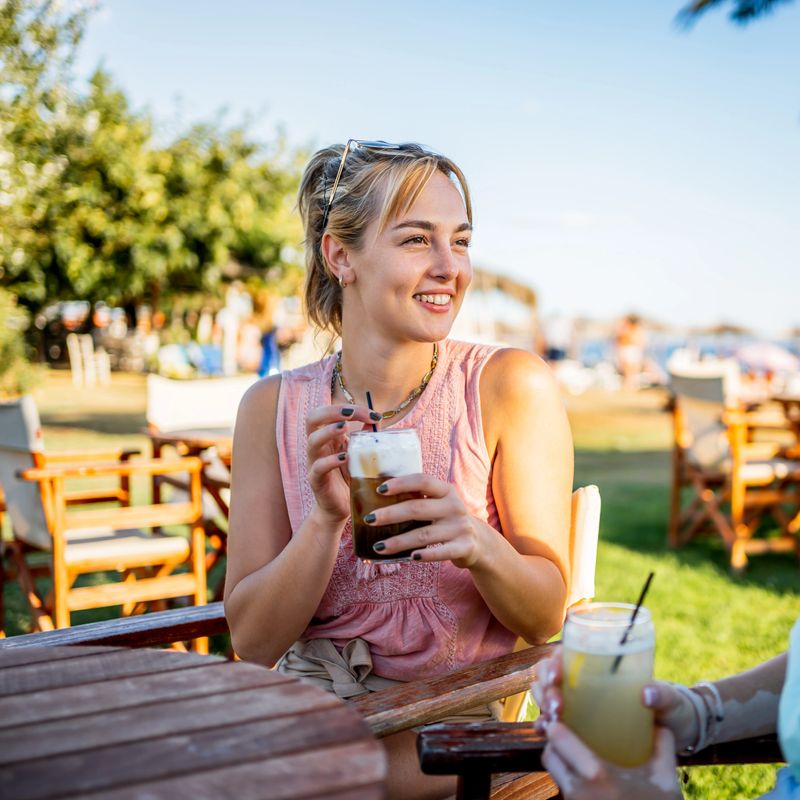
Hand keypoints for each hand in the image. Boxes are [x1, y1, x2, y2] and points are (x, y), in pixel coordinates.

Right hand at [305, 404, 380, 524]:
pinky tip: (344, 458)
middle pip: (313, 418)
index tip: (375, 415)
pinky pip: (318, 467)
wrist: (341, 507)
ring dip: (329, 431)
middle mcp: (319, 445)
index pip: (333, 412)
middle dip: (332, 411)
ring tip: (345, 428)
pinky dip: (330, 461)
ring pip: (312, 440)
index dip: (353, 409)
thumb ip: (366, 438)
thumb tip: (376, 421)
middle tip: (351, 413)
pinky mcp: (316, 480)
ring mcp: (314, 462)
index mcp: (329, 436)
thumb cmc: (350, 477)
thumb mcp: (360, 455)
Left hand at [362, 473, 485, 568]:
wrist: (479, 542)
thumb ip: (419, 499)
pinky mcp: (465, 547)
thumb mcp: (440, 504)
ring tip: (378, 547)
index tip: (379, 489)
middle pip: (418, 508)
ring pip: (424, 534)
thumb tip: (378, 499)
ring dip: (399, 541)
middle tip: (369, 519)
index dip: (401, 483)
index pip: (423, 481)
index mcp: (446, 491)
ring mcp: (461, 527)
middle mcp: (455, 506)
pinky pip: (442, 552)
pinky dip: (426, 555)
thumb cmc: (447, 520)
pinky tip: (410, 558)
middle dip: (391, 514)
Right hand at [532, 651, 699, 752]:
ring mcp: (582, 703)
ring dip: (542, 704)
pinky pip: (555, 720)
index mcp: (602, 664)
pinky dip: (546, 724)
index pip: (566, 653)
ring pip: (546, 694)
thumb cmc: (672, 707)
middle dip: (545, 687)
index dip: (553, 662)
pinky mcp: (582, 725)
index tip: (557, 676)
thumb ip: (662, 694)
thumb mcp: (670, 698)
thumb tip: (647, 693)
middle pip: (549, 674)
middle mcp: (585, 680)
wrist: (678, 732)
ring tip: (552, 721)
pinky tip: (546, 733)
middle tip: (556, 707)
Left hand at [542, 723, 682, 799]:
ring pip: (554, 774)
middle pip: (549, 756)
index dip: (556, 725)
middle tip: (568, 732)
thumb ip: (662, 747)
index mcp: (598, 776)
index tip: (562, 715)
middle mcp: (579, 792)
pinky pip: (563, 790)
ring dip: (560, 762)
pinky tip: (585, 776)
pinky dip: (568, 779)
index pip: (558, 740)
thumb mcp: (665, 782)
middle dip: (555, 743)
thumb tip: (659, 723)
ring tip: (576, 752)